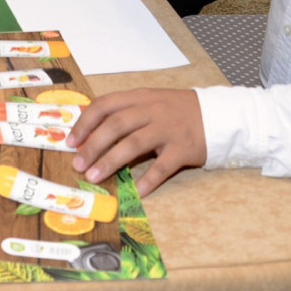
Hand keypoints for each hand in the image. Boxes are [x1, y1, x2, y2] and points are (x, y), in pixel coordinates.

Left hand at [67, 88, 206, 193]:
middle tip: (77, 163)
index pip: (105, 104)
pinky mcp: (183, 149)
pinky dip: (148, 181)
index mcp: (141, 97)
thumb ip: (126, 112)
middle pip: (115, 125)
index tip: (71, 141)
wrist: (219, 115)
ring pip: (133, 144)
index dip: (85, 122)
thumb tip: (92, 132)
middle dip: (92, 145)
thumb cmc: (178, 111)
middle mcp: (152, 110)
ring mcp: (168, 129)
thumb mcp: (152, 102)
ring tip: (94, 176)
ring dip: (110, 162)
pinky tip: (137, 193)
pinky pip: (162, 167)